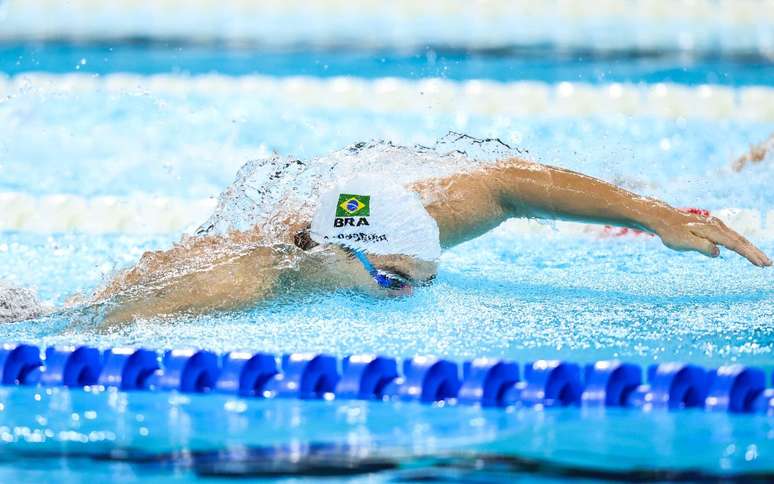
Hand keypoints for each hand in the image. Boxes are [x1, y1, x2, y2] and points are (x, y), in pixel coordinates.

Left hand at [653, 209, 770, 266]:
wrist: (664, 218)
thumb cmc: (672, 232)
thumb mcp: (683, 242)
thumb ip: (701, 247)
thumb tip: (718, 252)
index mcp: (712, 231)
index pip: (735, 244)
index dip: (749, 254)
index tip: (761, 264)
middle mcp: (717, 226)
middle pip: (741, 240)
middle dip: (755, 252)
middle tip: (768, 264)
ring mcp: (716, 225)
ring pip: (737, 238)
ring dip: (750, 248)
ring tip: (761, 260)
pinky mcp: (713, 227)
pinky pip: (731, 236)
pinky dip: (741, 244)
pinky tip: (745, 250)